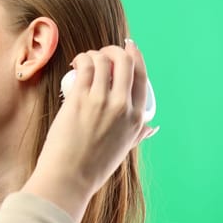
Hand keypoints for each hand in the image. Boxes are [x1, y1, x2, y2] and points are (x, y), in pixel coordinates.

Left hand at [21, 39, 157, 221]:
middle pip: (124, 62)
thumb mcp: (124, 149)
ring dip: (94, 54)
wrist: (69, 176)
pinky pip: (85, 67)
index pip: (142, 77)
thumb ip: (138, 134)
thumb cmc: (93, 166)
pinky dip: (82, 59)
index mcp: (137, 118)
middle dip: (114, 50)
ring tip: (84, 60)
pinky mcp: (80, 99)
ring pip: (103, 61)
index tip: (128, 47)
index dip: (135, 56)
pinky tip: (76, 63)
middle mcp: (122, 106)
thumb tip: (153, 127)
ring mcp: (101, 101)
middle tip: (101, 53)